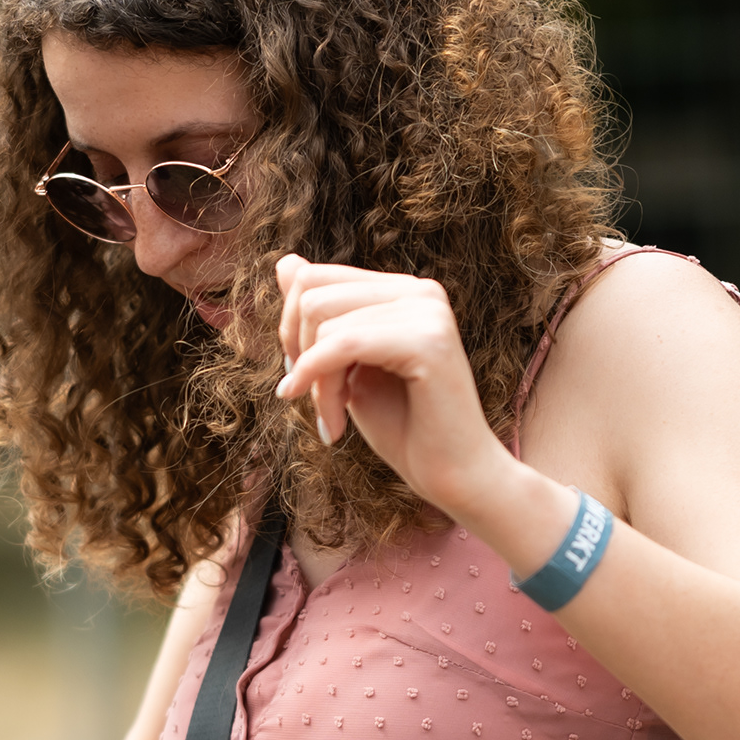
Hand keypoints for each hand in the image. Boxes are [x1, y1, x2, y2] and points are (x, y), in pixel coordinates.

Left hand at [267, 254, 511, 517]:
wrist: (454, 477)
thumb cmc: (403, 428)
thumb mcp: (347, 366)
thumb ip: (321, 317)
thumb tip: (286, 262)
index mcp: (402, 291)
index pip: (313, 278)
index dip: (291, 331)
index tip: (304, 380)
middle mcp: (420, 290)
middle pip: (312, 294)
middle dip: (299, 354)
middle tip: (314, 403)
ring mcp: (428, 310)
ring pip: (322, 321)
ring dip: (315, 382)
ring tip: (333, 420)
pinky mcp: (429, 340)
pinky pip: (343, 344)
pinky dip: (321, 383)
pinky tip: (331, 423)